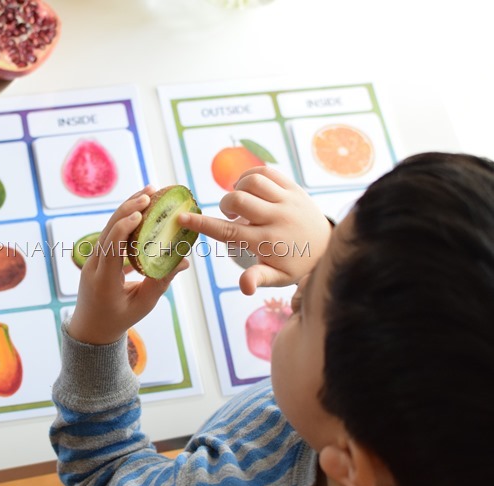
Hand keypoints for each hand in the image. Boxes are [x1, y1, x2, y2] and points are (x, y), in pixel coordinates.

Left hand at [68, 186, 188, 344]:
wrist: (90, 328)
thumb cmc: (118, 319)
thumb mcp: (143, 304)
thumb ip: (161, 282)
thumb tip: (183, 261)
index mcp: (103, 280)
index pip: (111, 246)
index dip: (124, 226)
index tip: (141, 212)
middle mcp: (94, 265)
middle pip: (108, 230)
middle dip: (128, 207)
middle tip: (151, 192)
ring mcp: (92, 259)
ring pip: (108, 228)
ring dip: (127, 209)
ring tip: (148, 193)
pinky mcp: (96, 256)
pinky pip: (110, 234)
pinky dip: (124, 221)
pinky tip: (140, 211)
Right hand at [178, 166, 330, 294]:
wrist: (328, 245)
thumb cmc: (295, 263)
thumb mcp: (279, 278)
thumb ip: (259, 279)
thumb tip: (244, 287)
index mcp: (268, 242)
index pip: (229, 232)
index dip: (202, 224)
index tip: (182, 218)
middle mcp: (277, 219)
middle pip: (239, 200)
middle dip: (226, 205)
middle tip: (230, 214)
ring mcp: (287, 201)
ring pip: (253, 181)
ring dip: (239, 188)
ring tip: (241, 200)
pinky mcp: (294, 188)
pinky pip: (268, 172)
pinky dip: (251, 175)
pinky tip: (249, 186)